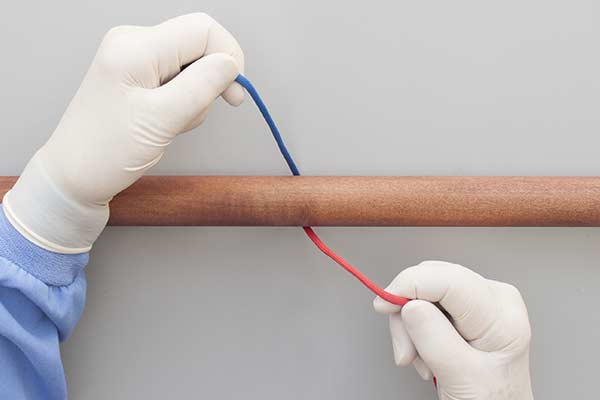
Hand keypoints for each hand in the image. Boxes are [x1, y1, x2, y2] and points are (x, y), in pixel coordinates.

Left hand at [3, 13, 243, 252]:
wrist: (75, 175)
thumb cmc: (107, 151)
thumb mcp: (161, 120)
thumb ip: (201, 87)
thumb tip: (231, 64)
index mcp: (136, 47)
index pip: (203, 30)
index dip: (228, 56)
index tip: (234, 94)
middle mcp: (134, 44)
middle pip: (198, 46)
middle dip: (208, 82)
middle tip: (195, 114)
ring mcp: (135, 60)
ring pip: (192, 66)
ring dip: (195, 97)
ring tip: (171, 124)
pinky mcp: (139, 77)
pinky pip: (178, 80)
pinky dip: (183, 102)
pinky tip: (166, 122)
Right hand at [373, 261, 532, 399]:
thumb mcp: (462, 378)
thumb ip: (435, 340)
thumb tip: (409, 305)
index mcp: (501, 314)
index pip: (449, 280)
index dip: (410, 285)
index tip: (384, 305)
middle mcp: (493, 299)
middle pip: (432, 281)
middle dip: (409, 313)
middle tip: (406, 350)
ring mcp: (479, 302)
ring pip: (424, 291)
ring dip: (410, 327)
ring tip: (421, 360)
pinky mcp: (464, 308)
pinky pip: (425, 303)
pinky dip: (415, 329)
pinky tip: (427, 354)